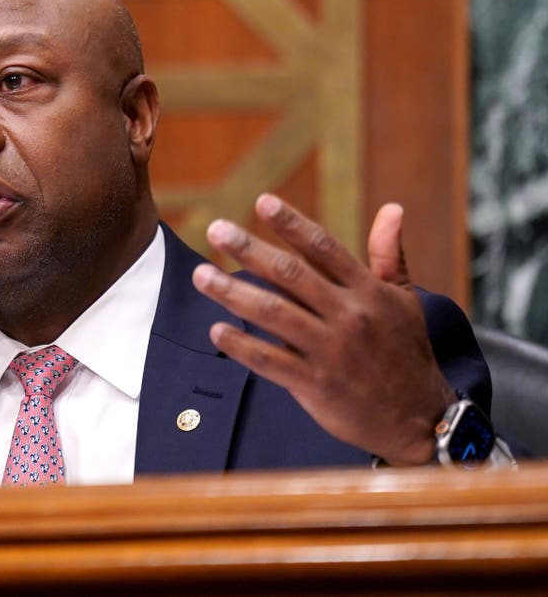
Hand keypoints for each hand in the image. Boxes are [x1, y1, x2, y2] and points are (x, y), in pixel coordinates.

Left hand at [191, 193, 456, 464]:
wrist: (418, 417)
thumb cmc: (406, 352)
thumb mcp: (404, 300)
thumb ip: (389, 255)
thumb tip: (392, 208)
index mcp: (368, 291)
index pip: (324, 248)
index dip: (292, 224)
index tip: (261, 202)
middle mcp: (348, 315)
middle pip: (291, 275)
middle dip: (249, 250)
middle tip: (216, 229)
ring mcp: (331, 350)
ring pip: (273, 314)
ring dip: (232, 292)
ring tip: (200, 275)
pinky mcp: (316, 384)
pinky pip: (270, 361)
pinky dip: (241, 345)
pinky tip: (216, 330)